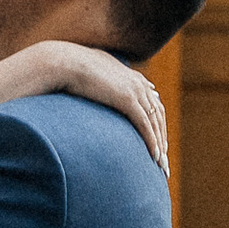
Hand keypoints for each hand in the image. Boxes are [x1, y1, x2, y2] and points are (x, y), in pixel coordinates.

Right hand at [30, 39, 169, 173]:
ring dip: (160, 145)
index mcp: (132, 78)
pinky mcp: (127, 99)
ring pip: (154, 123)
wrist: (65, 63)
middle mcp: (138, 83)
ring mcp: (135, 90)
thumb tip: (98, 86)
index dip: (156, 124)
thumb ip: (104, 80)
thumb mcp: (94, 75)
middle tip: (163, 160)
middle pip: (158, 116)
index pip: (153, 104)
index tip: (158, 141)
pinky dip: (151, 142)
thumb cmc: (71, 69)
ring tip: (161, 165)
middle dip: (162, 138)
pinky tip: (154, 156)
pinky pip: (145, 125)